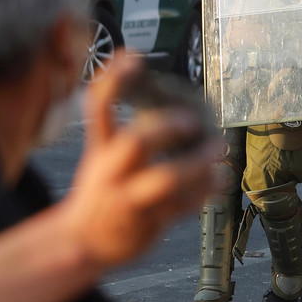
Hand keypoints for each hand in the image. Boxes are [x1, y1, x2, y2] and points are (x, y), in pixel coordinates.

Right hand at [61, 53, 221, 268]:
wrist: (81, 244)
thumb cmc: (101, 190)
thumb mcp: (102, 157)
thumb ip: (124, 128)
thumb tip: (149, 94)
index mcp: (100, 151)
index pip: (98, 108)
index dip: (113, 80)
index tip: (134, 56)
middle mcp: (111, 172)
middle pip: (134, 144)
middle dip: (166, 128)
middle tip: (192, 119)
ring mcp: (130, 199)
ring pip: (164, 180)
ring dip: (196, 164)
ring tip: (220, 149)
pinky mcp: (148, 223)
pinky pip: (181, 208)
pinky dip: (203, 192)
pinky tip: (220, 179)